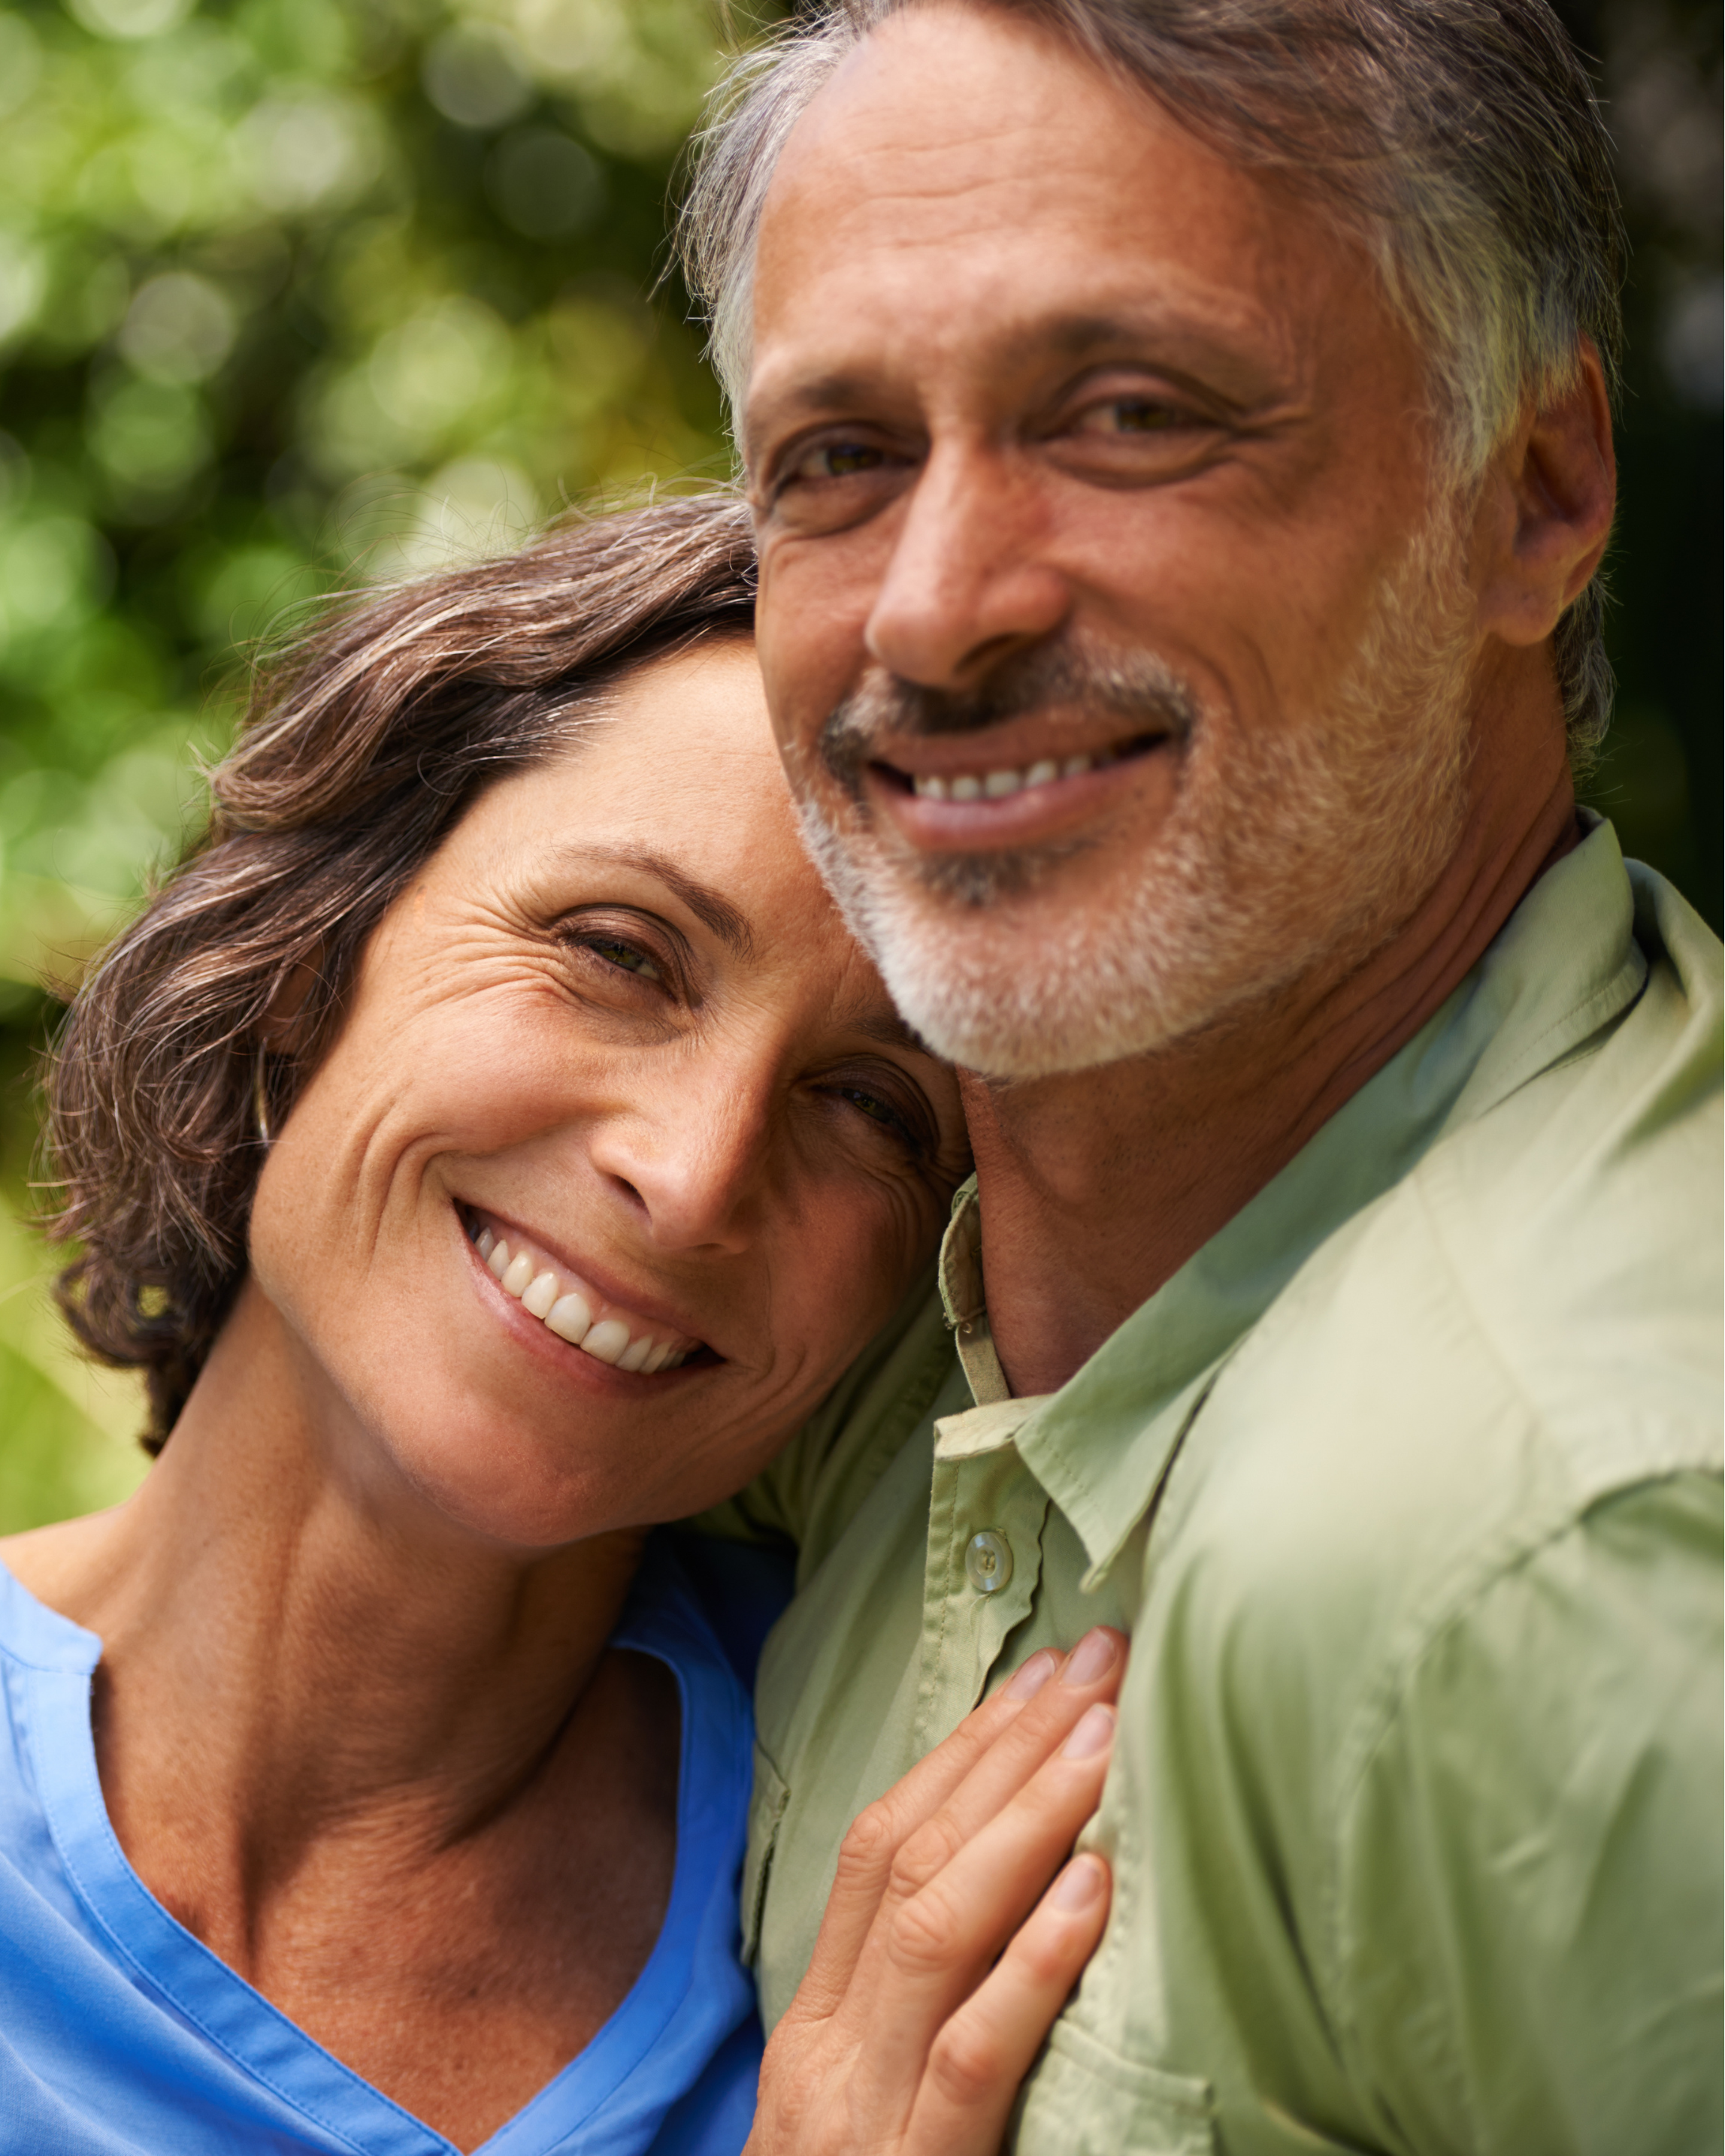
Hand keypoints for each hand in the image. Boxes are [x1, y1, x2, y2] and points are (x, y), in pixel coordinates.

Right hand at [747, 1628, 1124, 2155]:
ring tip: (1111, 1734)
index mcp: (817, 2028)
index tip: (1047, 1669)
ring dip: (1028, 1815)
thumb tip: (1028, 1897)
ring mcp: (861, 2116)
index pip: (881, 1843)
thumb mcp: (868, 2116)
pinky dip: (1034, 1962)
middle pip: (909, 1855)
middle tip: (1104, 1656)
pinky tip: (1092, 1890)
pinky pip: (974, 2058)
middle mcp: (827, 2051)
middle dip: (1010, 1744)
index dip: (966, 1746)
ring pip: (935, 1926)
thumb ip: (921, 2018)